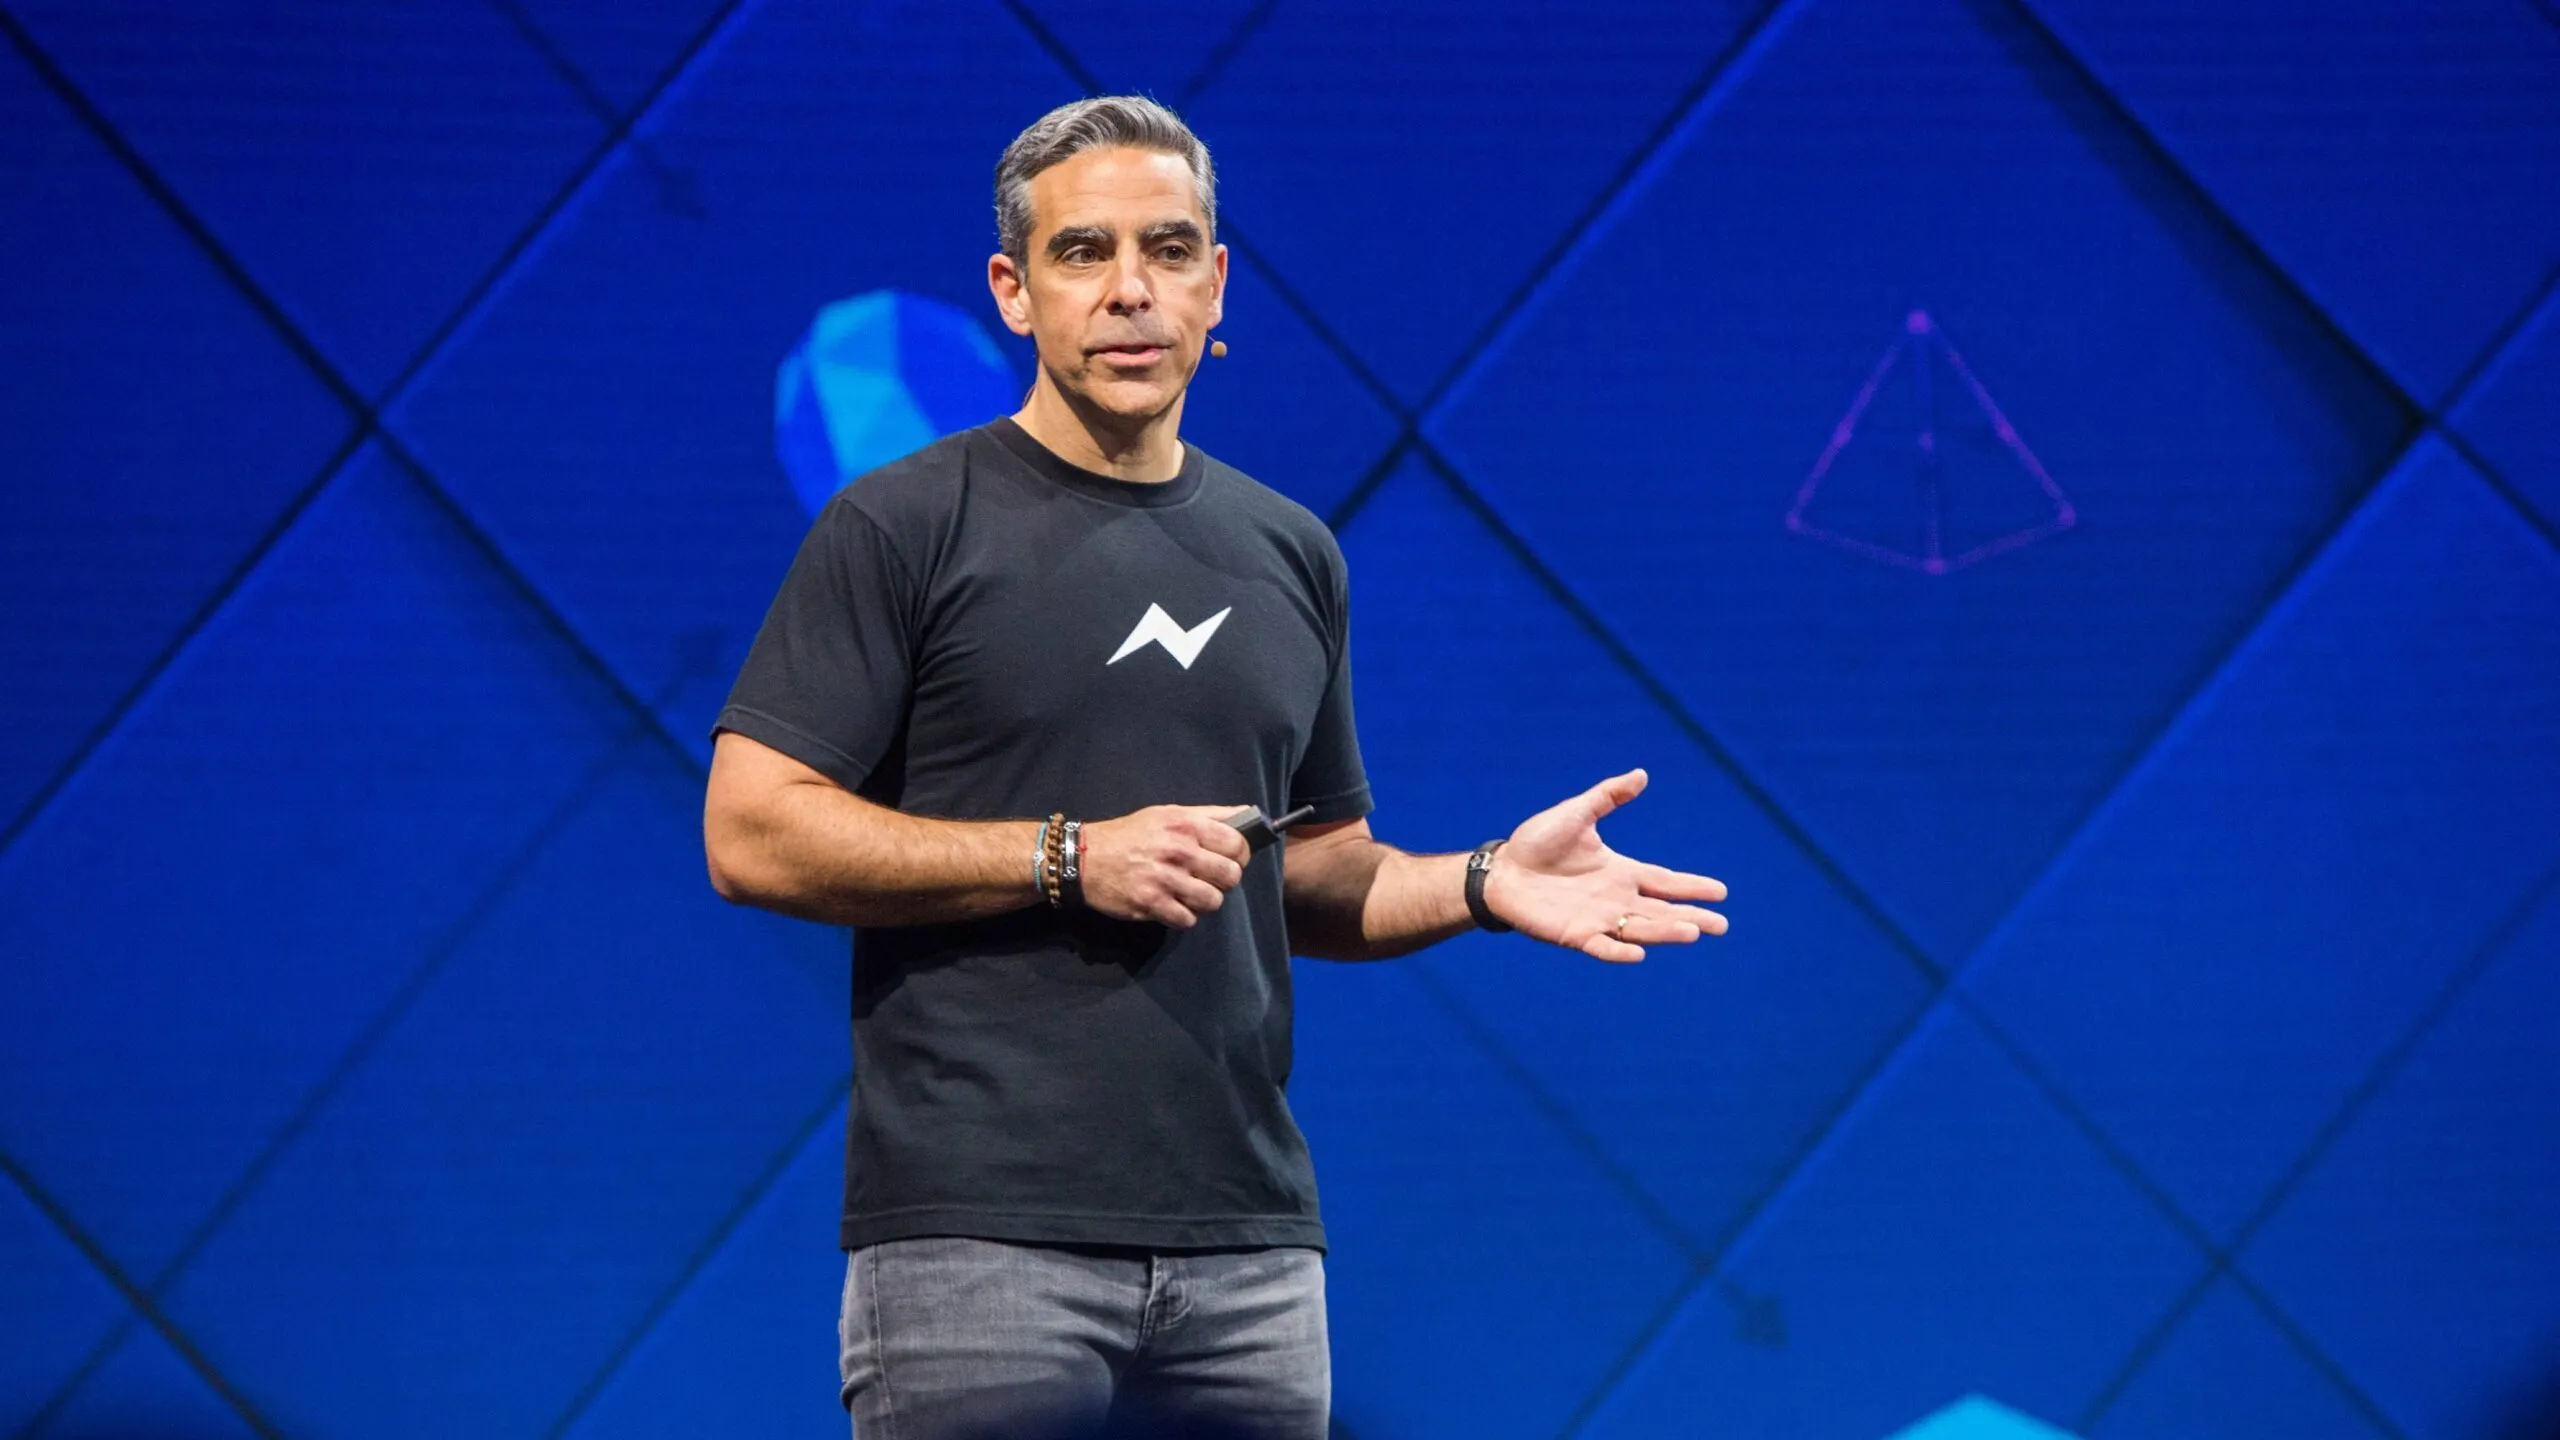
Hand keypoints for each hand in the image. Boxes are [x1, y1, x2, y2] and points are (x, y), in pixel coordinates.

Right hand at [1078, 805, 1252, 927]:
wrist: (1084, 857)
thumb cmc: (1131, 834)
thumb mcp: (1168, 813)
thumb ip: (1209, 815)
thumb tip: (1248, 814)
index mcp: (1186, 825)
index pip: (1237, 844)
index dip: (1240, 854)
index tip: (1231, 859)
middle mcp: (1179, 851)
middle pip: (1231, 875)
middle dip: (1224, 880)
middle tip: (1209, 878)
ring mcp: (1166, 879)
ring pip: (1213, 901)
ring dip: (1205, 900)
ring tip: (1190, 893)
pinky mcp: (1152, 904)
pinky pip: (1188, 920)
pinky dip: (1183, 916)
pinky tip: (1172, 904)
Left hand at [1481, 768, 1728, 962]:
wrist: (1501, 870)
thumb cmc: (1537, 842)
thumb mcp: (1576, 814)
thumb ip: (1608, 797)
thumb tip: (1641, 774)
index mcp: (1621, 872)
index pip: (1665, 881)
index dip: (1692, 887)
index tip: (1721, 892)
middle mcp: (1616, 899)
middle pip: (1662, 911)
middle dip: (1691, 917)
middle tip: (1721, 925)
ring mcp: (1598, 919)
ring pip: (1640, 930)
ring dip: (1665, 933)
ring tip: (1692, 932)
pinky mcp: (1575, 935)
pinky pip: (1601, 946)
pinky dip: (1618, 952)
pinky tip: (1637, 954)